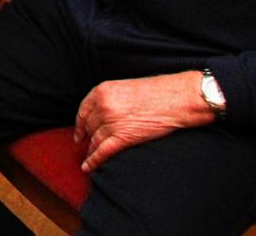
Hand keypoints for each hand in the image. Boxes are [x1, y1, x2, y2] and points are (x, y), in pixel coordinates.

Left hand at [73, 72, 216, 170]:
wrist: (176, 99)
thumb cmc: (157, 92)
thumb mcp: (126, 87)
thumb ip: (112, 99)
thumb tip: (105, 113)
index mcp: (102, 91)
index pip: (83, 111)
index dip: (80, 124)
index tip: (79, 133)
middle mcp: (103, 106)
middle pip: (89, 126)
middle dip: (87, 137)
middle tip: (86, 145)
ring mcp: (112, 122)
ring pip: (94, 140)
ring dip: (90, 151)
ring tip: (87, 159)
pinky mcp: (123, 137)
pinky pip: (102, 152)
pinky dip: (93, 161)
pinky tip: (88, 167)